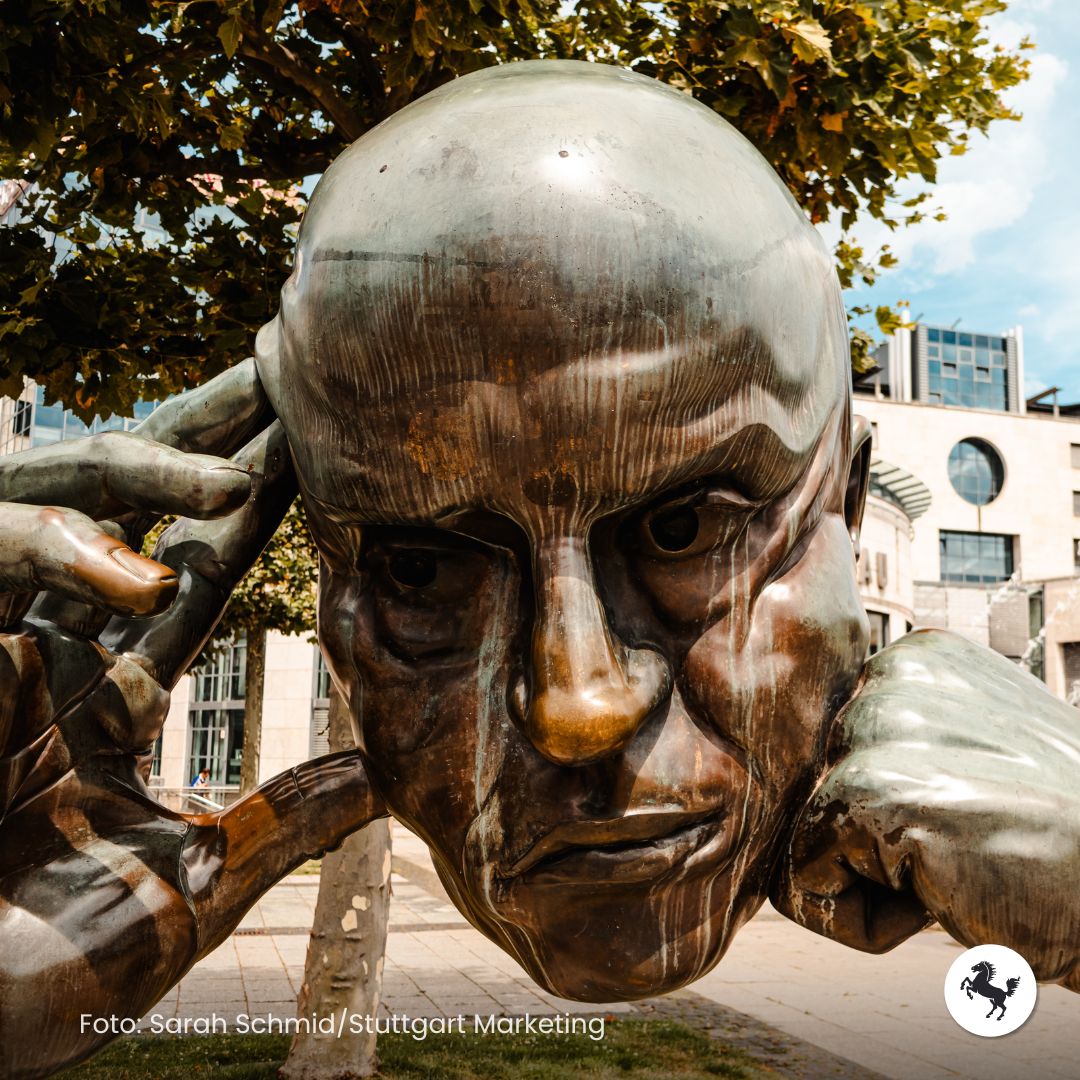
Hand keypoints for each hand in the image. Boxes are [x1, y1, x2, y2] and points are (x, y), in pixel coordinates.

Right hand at [0, 363, 384, 1078]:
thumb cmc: (42, 972)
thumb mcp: (190, 878)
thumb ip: (282, 821)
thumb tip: (382, 778)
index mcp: (96, 685)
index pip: (192, 572)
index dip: (257, 516)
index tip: (328, 463)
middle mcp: (38, 642)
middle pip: (127, 508)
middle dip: (205, 443)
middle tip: (288, 387)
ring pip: (52, 500)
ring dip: (147, 475)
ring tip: (247, 474)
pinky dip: (57, 553)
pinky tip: (145, 572)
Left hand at [772, 628, 1079, 989]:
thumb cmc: (1068, 843)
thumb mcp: (984, 759)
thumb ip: (908, 748)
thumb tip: (820, 784)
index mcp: (915, 661)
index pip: (833, 759)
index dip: (897, 817)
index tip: (979, 816)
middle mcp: (888, 676)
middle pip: (814, 798)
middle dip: (880, 849)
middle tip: (979, 847)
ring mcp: (876, 729)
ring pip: (804, 842)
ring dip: (878, 884)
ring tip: (966, 867)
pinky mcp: (869, 793)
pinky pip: (804, 887)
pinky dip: (867, 924)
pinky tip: (948, 896)